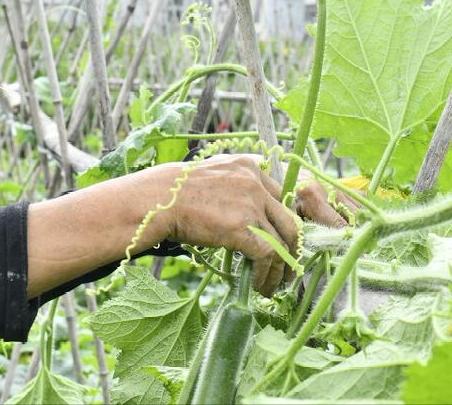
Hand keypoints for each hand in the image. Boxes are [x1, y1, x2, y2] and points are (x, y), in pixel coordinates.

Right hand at [147, 155, 352, 295]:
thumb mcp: (210, 173)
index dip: (282, 222)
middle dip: (292, 247)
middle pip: (289, 220)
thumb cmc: (173, 190)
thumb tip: (238, 207)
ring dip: (282, 268)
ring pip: (283, 241)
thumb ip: (231, 183)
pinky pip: (268, 256)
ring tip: (275, 284)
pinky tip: (259, 285)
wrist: (158, 200)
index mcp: (249, 166)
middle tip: (289, 267)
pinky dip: (267, 274)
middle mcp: (256, 183)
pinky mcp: (243, 228)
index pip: (280, 196)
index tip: (281, 239)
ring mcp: (252, 205)